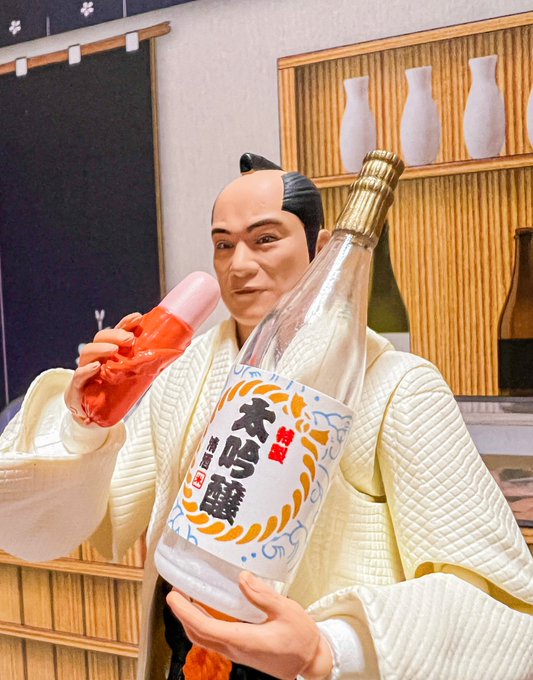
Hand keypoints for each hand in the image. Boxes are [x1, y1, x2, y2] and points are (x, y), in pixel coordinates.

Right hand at [64, 312, 142, 424]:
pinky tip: (96, 367)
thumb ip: (144, 366)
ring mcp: (85, 371)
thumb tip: (170, 354)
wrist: (93, 417)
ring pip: (87, 352)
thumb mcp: (131, 378)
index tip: (138, 317)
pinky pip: (79, 377)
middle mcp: (96, 358)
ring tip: (114, 350)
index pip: (116, 333)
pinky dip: (86, 370)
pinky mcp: (77, 388)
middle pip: (100, 338)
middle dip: (115, 335)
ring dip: (101, 349)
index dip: (126, 324)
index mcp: (110, 353)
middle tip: (130, 339)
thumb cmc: (112, 393)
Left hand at [166, 571, 332, 679]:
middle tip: (176, 592)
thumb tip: (242, 578)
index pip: (205, 628)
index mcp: (243, 640)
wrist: (311, 662)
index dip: (185, 612)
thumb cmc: (302, 638)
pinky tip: (208, 610)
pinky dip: (204, 624)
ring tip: (187, 597)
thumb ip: (262, 595)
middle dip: (182, 614)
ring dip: (191, 619)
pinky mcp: (242, 652)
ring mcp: (237, 653)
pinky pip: (214, 639)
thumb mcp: (287, 610)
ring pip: (205, 639)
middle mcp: (235, 650)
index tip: (173, 596)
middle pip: (198, 635)